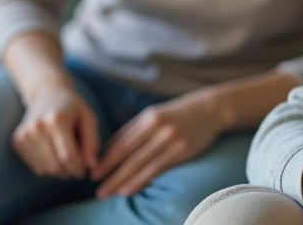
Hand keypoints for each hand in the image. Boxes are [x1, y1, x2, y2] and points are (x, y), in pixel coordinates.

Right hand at [11, 82, 98, 179]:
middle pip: (55, 166)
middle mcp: (37, 127)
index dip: (79, 168)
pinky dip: (47, 167)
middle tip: (77, 168)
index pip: (68, 156)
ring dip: (59, 171)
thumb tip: (92, 166)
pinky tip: (54, 154)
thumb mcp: (88, 118)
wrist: (47, 94)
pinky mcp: (16, 141)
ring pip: (45, 170)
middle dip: (69, 172)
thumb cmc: (72, 108)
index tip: (85, 171)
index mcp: (57, 120)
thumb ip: (92, 142)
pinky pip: (35, 167)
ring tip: (66, 160)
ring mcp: (24, 134)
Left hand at [92, 94, 225, 198]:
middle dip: (109, 172)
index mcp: (147, 118)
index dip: (106, 159)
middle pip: (127, 155)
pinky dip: (140, 180)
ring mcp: (171, 140)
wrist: (209, 110)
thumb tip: (109, 148)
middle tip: (95, 187)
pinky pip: (157, 169)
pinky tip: (128, 189)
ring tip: (107, 192)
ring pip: (140, 164)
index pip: (122, 143)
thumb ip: (132, 130)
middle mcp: (157, 128)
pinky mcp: (183, 150)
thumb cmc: (177, 114)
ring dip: (121, 180)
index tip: (93, 173)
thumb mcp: (154, 115)